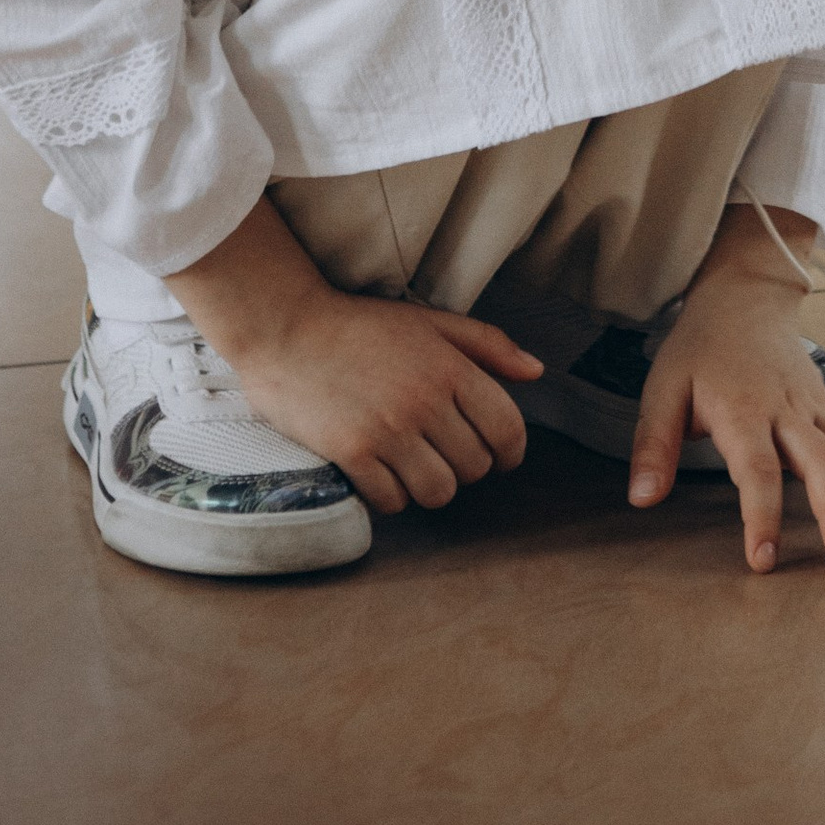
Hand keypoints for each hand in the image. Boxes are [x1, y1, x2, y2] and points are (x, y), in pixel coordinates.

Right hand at [165, 194, 541, 516]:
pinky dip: (393, 495)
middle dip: (467, 463)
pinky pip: (393, 502)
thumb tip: (536, 372)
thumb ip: (488, 345)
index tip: (501, 456)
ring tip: (416, 465)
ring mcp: (387, 431)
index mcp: (450, 367)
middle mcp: (424, 401)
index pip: (507, 428)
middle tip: (444, 449)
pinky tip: (382, 471)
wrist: (288, 330)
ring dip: (432, 485)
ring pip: (439, 492)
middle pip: (475, 467)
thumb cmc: (362, 326)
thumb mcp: (430, 322)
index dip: (511, 451)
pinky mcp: (352, 455)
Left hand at [628, 210, 824, 572]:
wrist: (743, 298)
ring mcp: (816, 408)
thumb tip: (642, 499)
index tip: (762, 560)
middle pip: (819, 460)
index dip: (761, 514)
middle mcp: (787, 409)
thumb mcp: (663, 388)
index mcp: (742, 408)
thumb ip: (654, 444)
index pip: (756, 468)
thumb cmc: (699, 351)